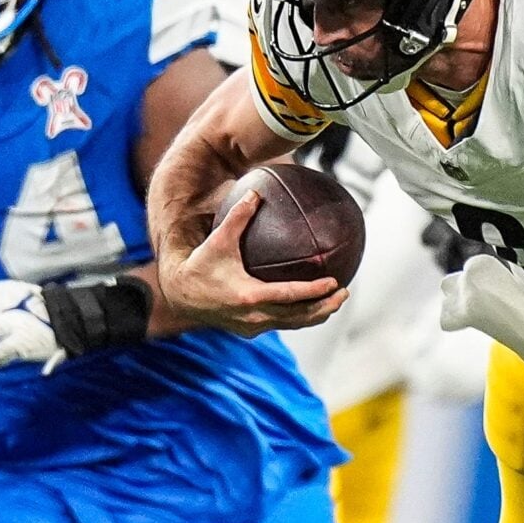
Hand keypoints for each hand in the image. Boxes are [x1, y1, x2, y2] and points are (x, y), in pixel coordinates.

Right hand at [156, 188, 345, 336]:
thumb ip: (238, 217)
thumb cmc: (200, 265)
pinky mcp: (251, 330)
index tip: (335, 282)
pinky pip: (283, 324)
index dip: (314, 291)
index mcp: (249, 296)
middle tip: (344, 293)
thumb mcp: (218, 240)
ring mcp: (253, 326)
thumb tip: (256, 192)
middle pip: (299, 316)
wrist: (179, 295)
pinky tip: (313, 304)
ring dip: (317, 314)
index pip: (290, 296)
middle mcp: (254, 316)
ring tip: (336, 300)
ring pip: (293, 324)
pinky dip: (301, 316)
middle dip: (325, 306)